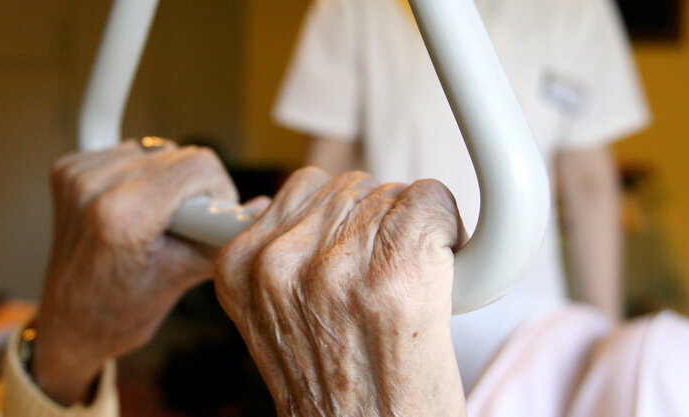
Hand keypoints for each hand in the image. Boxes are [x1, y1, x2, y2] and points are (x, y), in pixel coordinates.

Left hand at [32, 141, 236, 404]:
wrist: (69, 323)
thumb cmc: (121, 311)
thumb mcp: (183, 276)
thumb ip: (222, 236)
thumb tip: (261, 208)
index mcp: (123, 216)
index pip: (198, 166)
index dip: (217, 190)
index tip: (211, 217)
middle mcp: (94, 188)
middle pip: (178, 154)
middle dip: (192, 188)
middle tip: (182, 226)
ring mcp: (77, 176)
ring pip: (154, 151)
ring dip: (164, 180)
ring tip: (153, 219)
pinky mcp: (68, 170)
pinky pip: (126, 153)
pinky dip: (137, 175)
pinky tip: (131, 207)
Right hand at [215, 168, 467, 416]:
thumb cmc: (334, 392)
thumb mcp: (275, 320)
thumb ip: (281, 260)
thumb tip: (303, 202)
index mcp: (242, 268)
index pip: (304, 187)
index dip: (340, 217)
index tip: (353, 251)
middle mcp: (280, 262)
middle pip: (353, 187)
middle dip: (376, 223)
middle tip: (383, 280)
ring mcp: (336, 267)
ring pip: (392, 193)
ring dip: (410, 229)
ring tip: (404, 287)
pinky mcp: (397, 272)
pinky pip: (431, 202)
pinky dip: (446, 230)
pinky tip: (438, 274)